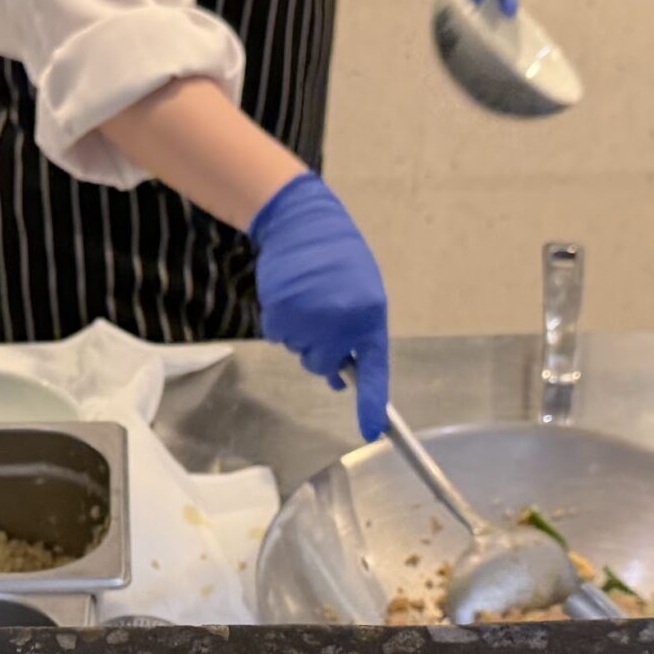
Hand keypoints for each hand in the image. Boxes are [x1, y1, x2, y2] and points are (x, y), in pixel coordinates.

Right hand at [250, 174, 390, 440]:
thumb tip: (341, 382)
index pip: (374, 369)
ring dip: (301, 333)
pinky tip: (291, 296)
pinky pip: (279, 336)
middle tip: (322, 317)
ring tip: (308, 297)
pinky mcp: (281, 311)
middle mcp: (341, 321)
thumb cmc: (340, 261)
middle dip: (321, 351)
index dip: (372, 402)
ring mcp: (310, 318)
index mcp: (370, 316)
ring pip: (300, 351)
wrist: (304, 222)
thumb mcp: (361, 295)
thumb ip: (356, 337)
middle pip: (324, 365)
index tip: (373, 431)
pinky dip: (282, 323)